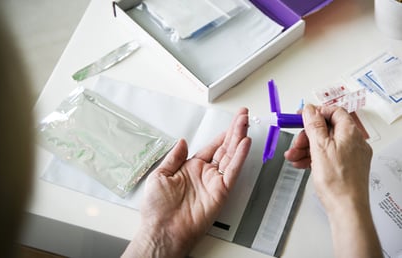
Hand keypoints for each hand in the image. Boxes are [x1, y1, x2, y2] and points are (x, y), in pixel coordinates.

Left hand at [122, 108, 250, 257]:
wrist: (162, 229)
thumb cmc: (158, 208)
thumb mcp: (160, 175)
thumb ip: (174, 157)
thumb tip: (182, 142)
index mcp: (191, 168)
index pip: (211, 147)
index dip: (222, 135)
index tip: (232, 122)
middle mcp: (205, 174)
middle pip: (224, 148)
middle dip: (235, 131)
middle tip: (244, 116)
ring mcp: (214, 182)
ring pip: (231, 156)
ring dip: (239, 139)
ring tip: (246, 123)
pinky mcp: (221, 191)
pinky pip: (232, 171)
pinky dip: (240, 157)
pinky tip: (244, 143)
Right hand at [285, 104, 381, 257]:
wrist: (346, 208)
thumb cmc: (337, 181)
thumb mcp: (320, 147)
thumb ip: (314, 126)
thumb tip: (310, 109)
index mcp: (350, 133)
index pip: (334, 112)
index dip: (317, 113)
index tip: (301, 117)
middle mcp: (353, 142)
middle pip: (326, 129)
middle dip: (306, 136)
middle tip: (295, 144)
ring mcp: (350, 155)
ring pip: (324, 144)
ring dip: (305, 148)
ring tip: (293, 157)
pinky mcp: (345, 167)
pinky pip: (327, 156)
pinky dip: (313, 157)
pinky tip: (301, 164)